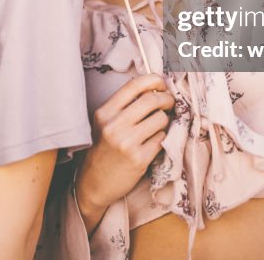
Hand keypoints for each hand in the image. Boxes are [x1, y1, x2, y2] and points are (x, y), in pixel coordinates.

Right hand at [75, 74, 174, 222]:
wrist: (94, 183)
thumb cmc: (103, 150)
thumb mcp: (105, 123)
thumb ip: (124, 106)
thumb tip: (154, 88)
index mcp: (105, 112)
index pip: (134, 85)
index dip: (153, 80)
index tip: (161, 84)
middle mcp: (114, 125)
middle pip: (152, 100)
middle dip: (166, 99)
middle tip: (169, 103)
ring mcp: (127, 143)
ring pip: (161, 119)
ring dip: (164, 121)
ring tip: (157, 127)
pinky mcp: (139, 159)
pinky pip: (162, 139)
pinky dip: (161, 138)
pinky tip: (153, 142)